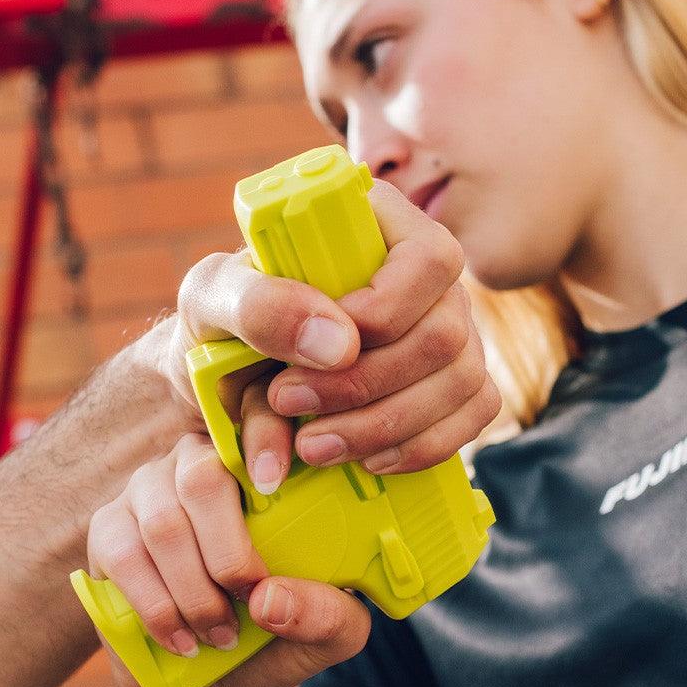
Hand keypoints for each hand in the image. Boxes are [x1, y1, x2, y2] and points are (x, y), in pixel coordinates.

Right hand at [87, 433, 369, 686]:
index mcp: (266, 464)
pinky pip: (122, 554)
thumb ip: (327, 615)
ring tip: (221, 634)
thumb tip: (267, 599)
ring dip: (193, 590)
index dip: (265, 434)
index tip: (272, 481)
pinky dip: (155, 604)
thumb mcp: (333, 630)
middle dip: (228, 551)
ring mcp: (150, 488)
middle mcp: (203, 459)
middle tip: (248, 602)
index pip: (263, 418)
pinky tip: (182, 638)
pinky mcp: (109, 526)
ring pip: (162, 523)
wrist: (220, 671)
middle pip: (203, 477)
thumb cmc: (284, 629)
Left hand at [162, 180, 501, 491]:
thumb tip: (339, 344)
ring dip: (386, 426)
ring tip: (312, 446)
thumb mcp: (212, 301)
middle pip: (446, 335)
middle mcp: (430, 278)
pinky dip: (422, 448)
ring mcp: (454, 331)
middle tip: (288, 403)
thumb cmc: (222, 324)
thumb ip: (259, 306)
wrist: (226, 382)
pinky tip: (369, 460)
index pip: (428, 260)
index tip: (313, 352)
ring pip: (463, 382)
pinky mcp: (458, 385)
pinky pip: (474, 417)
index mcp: (381, 225)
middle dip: (366, 386)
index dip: (384, 313)